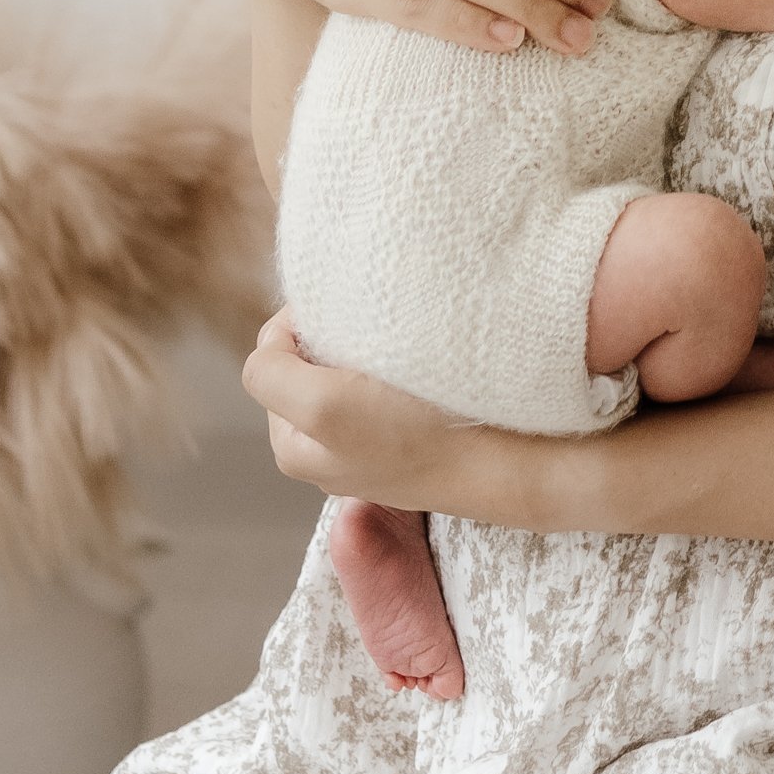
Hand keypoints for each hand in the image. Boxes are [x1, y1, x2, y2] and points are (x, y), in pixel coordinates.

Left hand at [244, 311, 484, 507]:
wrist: (502, 465)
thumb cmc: (416, 437)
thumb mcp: (323, 406)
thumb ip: (272, 374)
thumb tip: (272, 341)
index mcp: (292, 448)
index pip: (270, 360)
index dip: (296, 325)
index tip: (337, 309)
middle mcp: (325, 452)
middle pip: (305, 365)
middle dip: (327, 339)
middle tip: (368, 328)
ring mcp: (369, 447)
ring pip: (345, 374)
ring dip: (362, 352)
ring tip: (393, 346)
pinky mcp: (409, 438)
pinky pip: (383, 389)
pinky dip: (392, 368)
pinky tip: (416, 368)